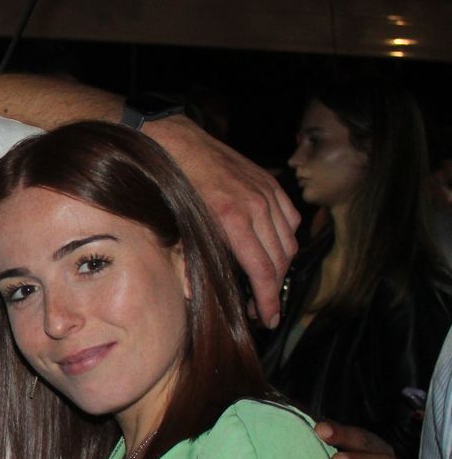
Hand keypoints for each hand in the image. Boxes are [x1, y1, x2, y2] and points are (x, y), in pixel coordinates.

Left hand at [142, 115, 298, 325]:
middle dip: (273, 290)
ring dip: (280, 267)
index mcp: (232, 219)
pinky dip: (286, 239)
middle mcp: (256, 206)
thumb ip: (189, 259)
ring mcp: (266, 193)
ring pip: (288, 241)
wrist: (173, 141)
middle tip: (259, 309)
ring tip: (265, 284)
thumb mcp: (174, 226)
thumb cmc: (169, 185)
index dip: (268, 299)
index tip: (268, 318)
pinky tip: (272, 250)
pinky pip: (289, 219)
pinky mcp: (269, 183)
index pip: (263, 270)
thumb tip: (196, 296)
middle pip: (279, 260)